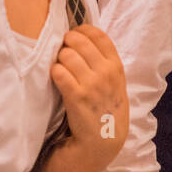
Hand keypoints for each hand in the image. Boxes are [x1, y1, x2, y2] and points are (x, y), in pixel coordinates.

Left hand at [50, 25, 128, 168]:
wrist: (102, 141)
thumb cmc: (106, 110)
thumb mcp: (115, 84)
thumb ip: (105, 63)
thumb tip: (83, 40)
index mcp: (117, 66)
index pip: (99, 35)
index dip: (82, 30)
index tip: (74, 35)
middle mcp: (107, 72)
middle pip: (78, 41)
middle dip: (66, 44)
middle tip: (63, 53)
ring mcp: (92, 84)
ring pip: (66, 55)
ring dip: (59, 60)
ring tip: (61, 69)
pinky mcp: (76, 96)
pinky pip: (58, 72)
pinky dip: (54, 73)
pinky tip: (57, 80)